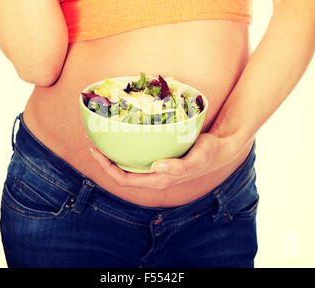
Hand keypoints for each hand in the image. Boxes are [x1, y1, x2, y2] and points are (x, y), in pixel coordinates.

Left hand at [89, 132, 245, 190]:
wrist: (221, 149)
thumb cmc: (208, 154)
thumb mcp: (196, 159)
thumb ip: (178, 167)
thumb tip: (156, 167)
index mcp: (158, 180)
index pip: (124, 180)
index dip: (107, 168)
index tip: (96, 151)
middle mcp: (154, 176)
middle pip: (122, 173)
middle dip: (105, 160)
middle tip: (94, 140)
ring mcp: (157, 168)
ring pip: (129, 164)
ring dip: (114, 154)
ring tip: (103, 137)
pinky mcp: (161, 158)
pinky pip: (138, 156)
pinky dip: (128, 147)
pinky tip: (125, 134)